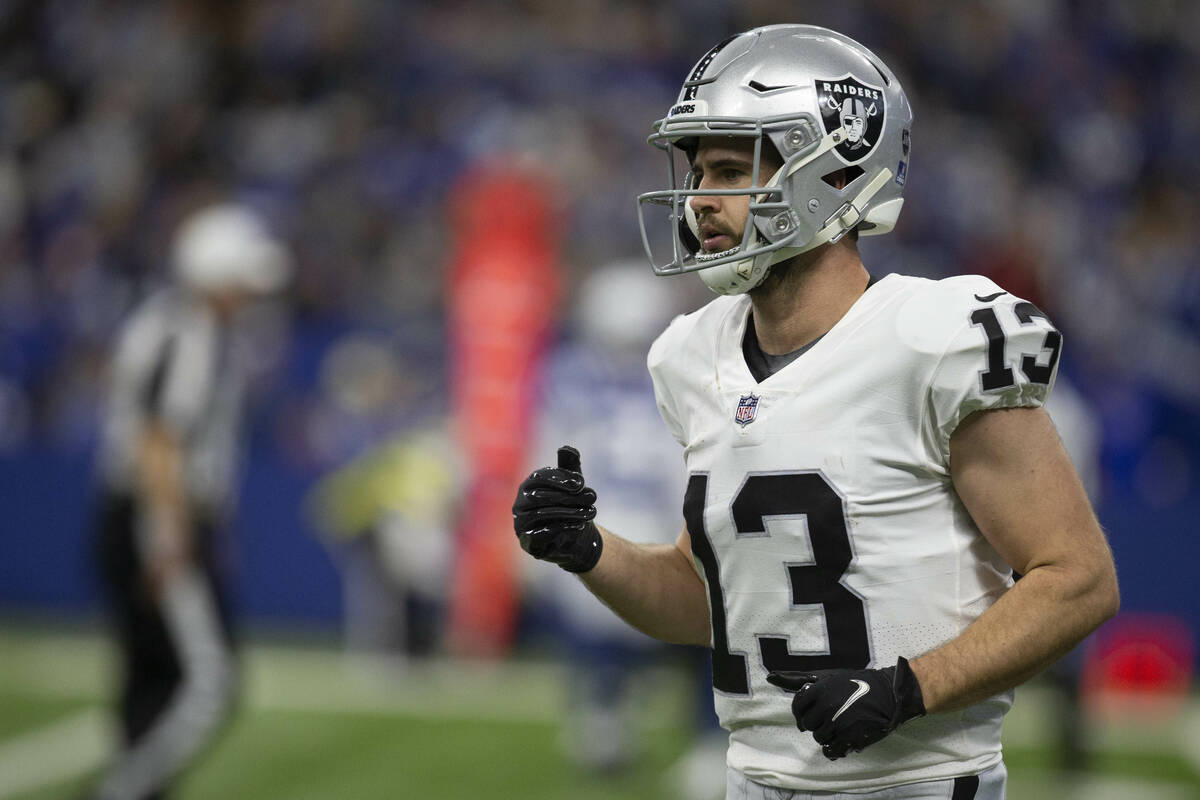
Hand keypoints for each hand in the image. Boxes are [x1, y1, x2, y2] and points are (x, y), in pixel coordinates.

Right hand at [512, 446, 602, 572]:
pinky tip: (581, 525)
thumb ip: (570, 466)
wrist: (576, 538)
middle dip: (569, 496)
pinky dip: (563, 528)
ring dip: (570, 512)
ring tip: (592, 511)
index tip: (581, 482)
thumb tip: (567, 448)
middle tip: (593, 496)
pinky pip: (541, 534)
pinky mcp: (528, 543)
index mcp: (528, 486)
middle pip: (540, 496)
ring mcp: (521, 524)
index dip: (560, 478)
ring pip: (542, 515)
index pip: (539, 477)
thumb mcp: (574, 484)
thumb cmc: (572, 505)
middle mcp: (519, 504)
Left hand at [766, 657, 925, 759]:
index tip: (812, 711)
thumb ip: (797, 679)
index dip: (803, 711)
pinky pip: (830, 750)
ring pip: (819, 737)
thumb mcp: (827, 676)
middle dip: (816, 723)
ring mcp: (838, 722)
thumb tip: (769, 677)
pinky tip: (842, 740)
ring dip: (827, 735)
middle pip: (808, 724)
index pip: (797, 707)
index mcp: (819, 689)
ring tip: (839, 726)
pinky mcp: (850, 737)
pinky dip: (833, 749)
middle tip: (830, 718)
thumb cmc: (856, 682)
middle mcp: (826, 705)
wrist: (889, 693)